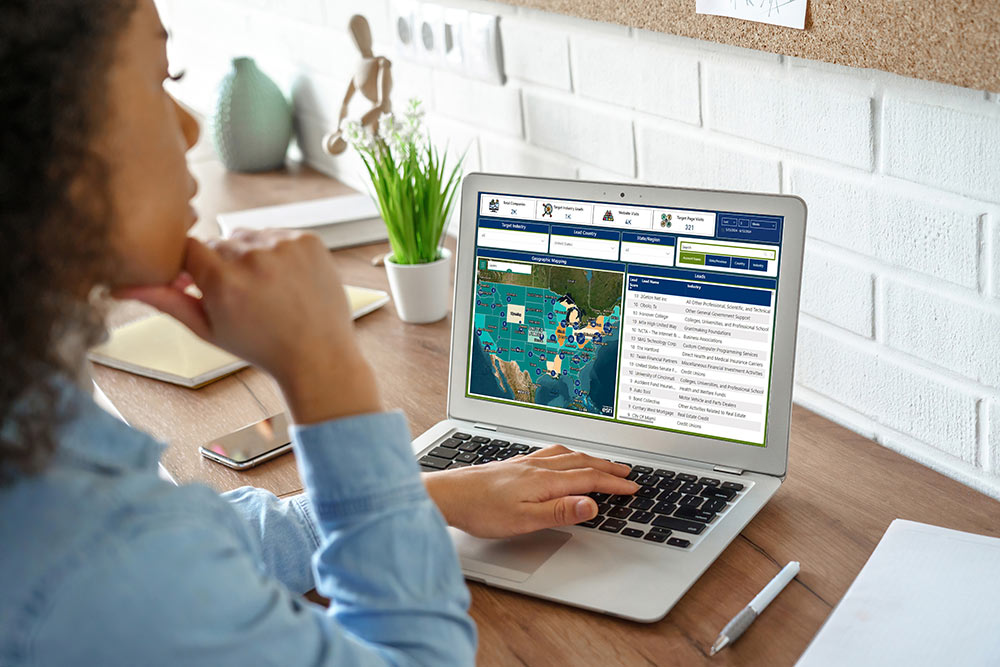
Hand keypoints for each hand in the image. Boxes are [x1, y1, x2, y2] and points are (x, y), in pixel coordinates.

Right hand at [112, 230, 379, 423]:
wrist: (318, 354)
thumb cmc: (261, 346)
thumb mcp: (207, 329)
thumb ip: (166, 301)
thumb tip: (120, 286)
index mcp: (223, 282)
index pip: (187, 248)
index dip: (194, 266)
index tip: (206, 285)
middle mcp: (253, 258)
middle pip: (219, 242)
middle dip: (223, 264)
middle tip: (243, 296)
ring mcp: (284, 246)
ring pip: (248, 235)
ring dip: (251, 255)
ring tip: (267, 290)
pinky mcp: (308, 240)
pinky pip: (278, 234)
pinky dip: (279, 251)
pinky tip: (287, 281)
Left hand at [422, 445, 639, 537]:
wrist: (448, 495)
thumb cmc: (480, 510)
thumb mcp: (524, 519)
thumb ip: (559, 511)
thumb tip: (591, 505)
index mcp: (545, 480)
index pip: (588, 479)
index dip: (613, 484)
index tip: (632, 487)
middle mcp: (537, 467)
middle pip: (582, 462)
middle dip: (608, 467)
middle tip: (628, 472)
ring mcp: (525, 463)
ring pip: (567, 455)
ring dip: (590, 458)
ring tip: (603, 463)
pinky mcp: (514, 464)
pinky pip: (552, 454)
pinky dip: (569, 455)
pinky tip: (563, 458)